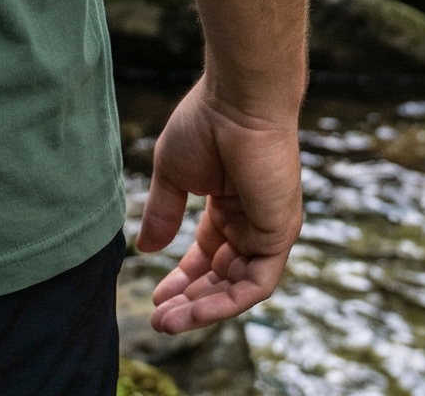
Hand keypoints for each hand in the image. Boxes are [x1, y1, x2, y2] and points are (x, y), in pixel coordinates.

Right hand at [136, 80, 302, 332]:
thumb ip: (163, 213)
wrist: (237, 102)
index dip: (182, 277)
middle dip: (189, 300)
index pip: (208, 254)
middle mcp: (251, 222)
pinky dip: (226, 302)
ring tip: (168, 321)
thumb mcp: (173, 174)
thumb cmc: (205, 124)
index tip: (156, 297)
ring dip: (203, 308)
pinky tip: (195, 311)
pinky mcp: (280, 236)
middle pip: (221, 276)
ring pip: (237, 287)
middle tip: (158, 319)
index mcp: (228, 205)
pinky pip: (255, 284)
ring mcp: (268, 231)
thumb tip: (145, 249)